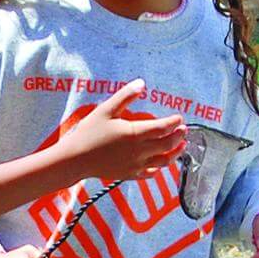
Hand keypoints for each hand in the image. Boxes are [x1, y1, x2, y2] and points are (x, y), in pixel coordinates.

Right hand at [63, 80, 185, 184]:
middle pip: (168, 144)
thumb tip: (141, 83)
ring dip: (175, 153)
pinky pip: (151, 173)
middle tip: (184, 129)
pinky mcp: (130, 174)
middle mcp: (139, 151)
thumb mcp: (106, 110)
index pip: (163, 128)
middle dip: (179, 136)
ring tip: (181, 146)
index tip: (179, 117)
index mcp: (135, 134)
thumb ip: (125, 96)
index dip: (174, 122)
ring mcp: (136, 165)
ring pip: (164, 161)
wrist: (75, 159)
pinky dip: (160, 167)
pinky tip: (161, 161)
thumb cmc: (88, 133)